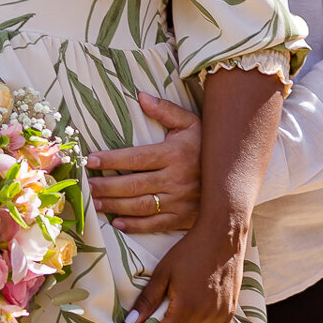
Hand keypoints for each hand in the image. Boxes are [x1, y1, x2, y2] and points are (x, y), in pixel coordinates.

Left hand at [84, 94, 201, 233]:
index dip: (111, 159)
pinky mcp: (182, 218)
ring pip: (140, 206)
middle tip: (86, 185)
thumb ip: (166, 110)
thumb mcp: (191, 123)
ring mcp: (179, 201)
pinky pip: (154, 224)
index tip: (90, 160)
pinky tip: (117, 222)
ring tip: (94, 202)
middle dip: (106, 185)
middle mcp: (175, 179)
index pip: (136, 157)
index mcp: (174, 154)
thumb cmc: (207, 146)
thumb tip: (141, 96)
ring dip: (114, 205)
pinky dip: (134, 226)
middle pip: (133, 184)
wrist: (235, 176)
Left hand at [126, 222, 243, 322]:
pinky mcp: (231, 311)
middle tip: (166, 310)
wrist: (222, 235)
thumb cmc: (189, 250)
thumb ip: (147, 300)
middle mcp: (204, 316)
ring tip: (182, 312)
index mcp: (186, 308)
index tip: (152, 318)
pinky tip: (199, 318)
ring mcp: (220, 315)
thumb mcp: (163, 272)